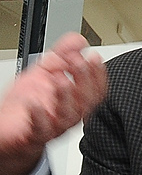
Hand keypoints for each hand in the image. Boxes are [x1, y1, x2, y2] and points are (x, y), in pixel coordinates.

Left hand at [0, 33, 106, 174]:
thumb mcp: (45, 71)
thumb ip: (62, 54)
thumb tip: (79, 40)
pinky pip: (41, 128)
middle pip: (87, 100)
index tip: (93, 57)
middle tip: (77, 61)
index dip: (99, 74)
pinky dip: (38, 116)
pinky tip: (34, 103)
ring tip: (60, 78)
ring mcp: (54, 124)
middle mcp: (69, 113)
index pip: (97, 89)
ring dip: (66, 96)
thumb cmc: (29, 102)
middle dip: (84, 79)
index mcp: (75, 99)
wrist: (10, 127)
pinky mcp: (35, 134)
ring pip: (69, 115)